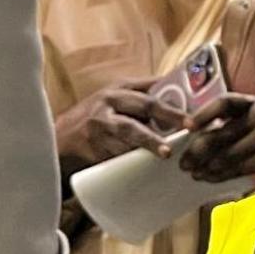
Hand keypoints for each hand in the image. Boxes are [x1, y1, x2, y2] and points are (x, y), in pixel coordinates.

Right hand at [55, 80, 185, 171]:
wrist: (62, 135)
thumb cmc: (100, 112)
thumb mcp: (119, 93)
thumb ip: (147, 90)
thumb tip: (181, 84)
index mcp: (118, 92)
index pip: (148, 99)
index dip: (171, 111)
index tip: (191, 122)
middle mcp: (106, 109)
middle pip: (135, 120)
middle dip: (158, 131)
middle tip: (177, 142)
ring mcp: (97, 132)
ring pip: (125, 141)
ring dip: (146, 148)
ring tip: (164, 154)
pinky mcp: (92, 151)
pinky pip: (115, 158)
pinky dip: (131, 162)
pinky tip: (146, 168)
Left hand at [175, 93, 254, 182]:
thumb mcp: (250, 122)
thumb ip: (226, 126)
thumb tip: (192, 138)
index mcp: (253, 103)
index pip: (225, 103)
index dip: (204, 114)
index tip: (187, 127)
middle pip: (221, 133)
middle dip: (197, 150)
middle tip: (184, 163)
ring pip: (227, 154)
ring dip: (206, 167)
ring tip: (194, 173)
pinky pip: (237, 168)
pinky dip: (219, 175)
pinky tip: (209, 177)